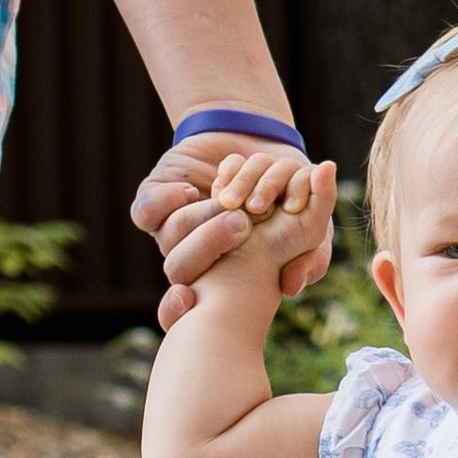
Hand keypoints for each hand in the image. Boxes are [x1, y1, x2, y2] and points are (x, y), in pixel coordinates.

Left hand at [133, 134, 331, 327]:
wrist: (262, 145)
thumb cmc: (288, 198)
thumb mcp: (311, 230)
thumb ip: (309, 258)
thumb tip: (291, 286)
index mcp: (216, 279)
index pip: (178, 310)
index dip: (172, 311)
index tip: (188, 299)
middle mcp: (189, 258)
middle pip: (176, 268)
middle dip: (208, 244)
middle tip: (241, 224)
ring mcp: (170, 229)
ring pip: (170, 233)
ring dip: (204, 215)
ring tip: (232, 200)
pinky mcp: (155, 196)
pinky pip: (146, 210)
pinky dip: (169, 200)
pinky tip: (192, 191)